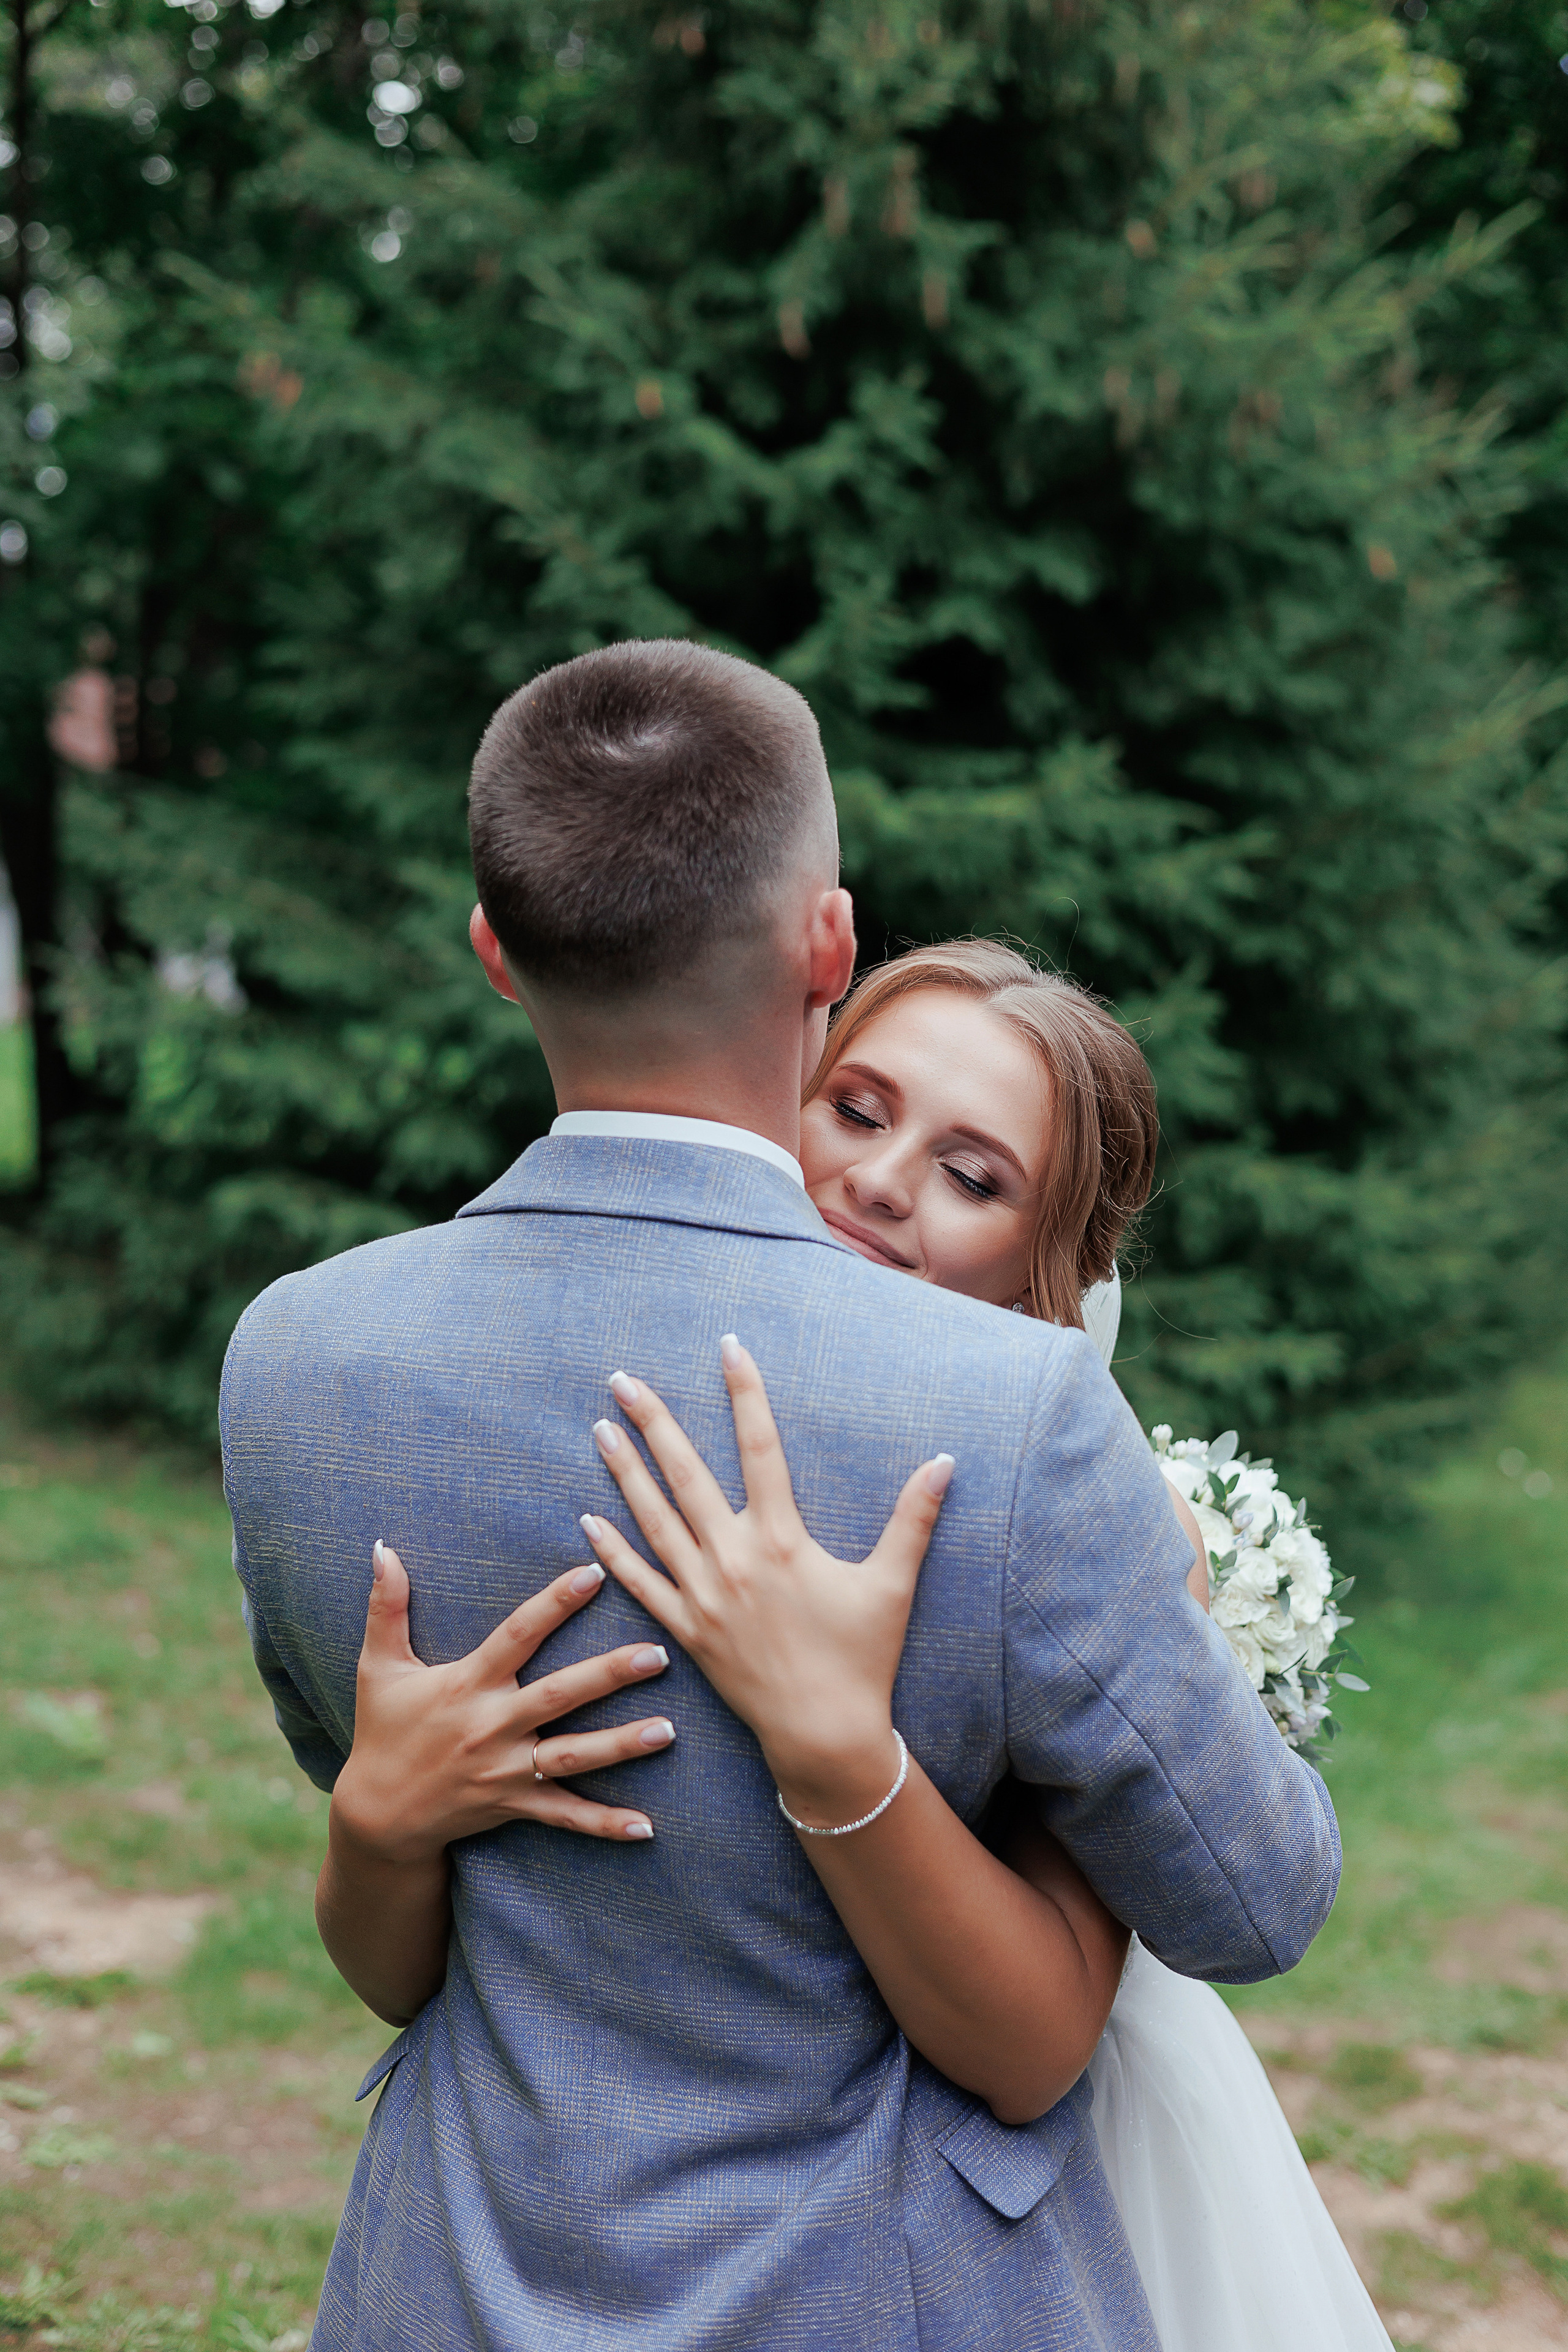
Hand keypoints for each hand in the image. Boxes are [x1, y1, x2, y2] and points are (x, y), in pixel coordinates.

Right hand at [329, 1543, 675, 1866]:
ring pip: (571, 1756)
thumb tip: (381, 1547)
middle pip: (558, 1696)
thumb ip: (387, 1605)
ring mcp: (506, 1771)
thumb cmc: (383, 1731)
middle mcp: (491, 1727)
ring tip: (668, 1730)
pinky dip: (604, 1824)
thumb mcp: (378, 1667)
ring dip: (621, 1745)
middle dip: (609, 1675)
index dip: (554, 1604)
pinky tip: (646, 1827)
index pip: (516, 1635)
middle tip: (658, 1653)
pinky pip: (564, 1817)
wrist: (377, 1817)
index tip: (594, 1573)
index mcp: (467, 1685)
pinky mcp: (514, 1806)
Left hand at [578, 1336, 952, 1826]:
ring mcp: (702, 1595)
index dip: (745, 1392)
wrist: (823, 1735)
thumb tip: (946, 1461)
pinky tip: (588, 1518)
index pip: (760, 1446)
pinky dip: (612, 1550)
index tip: (728, 1346)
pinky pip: (640, 1583)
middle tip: (623, 1379)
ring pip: (653, 1520)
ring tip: (600, 1429)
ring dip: (624, 1472)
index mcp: (781, 1539)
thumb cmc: (862, 1660)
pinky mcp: (686, 1630)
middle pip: (685, 1475)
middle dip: (653, 1422)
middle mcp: (733, 1559)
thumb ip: (915, 1518)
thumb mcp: (893, 1584)